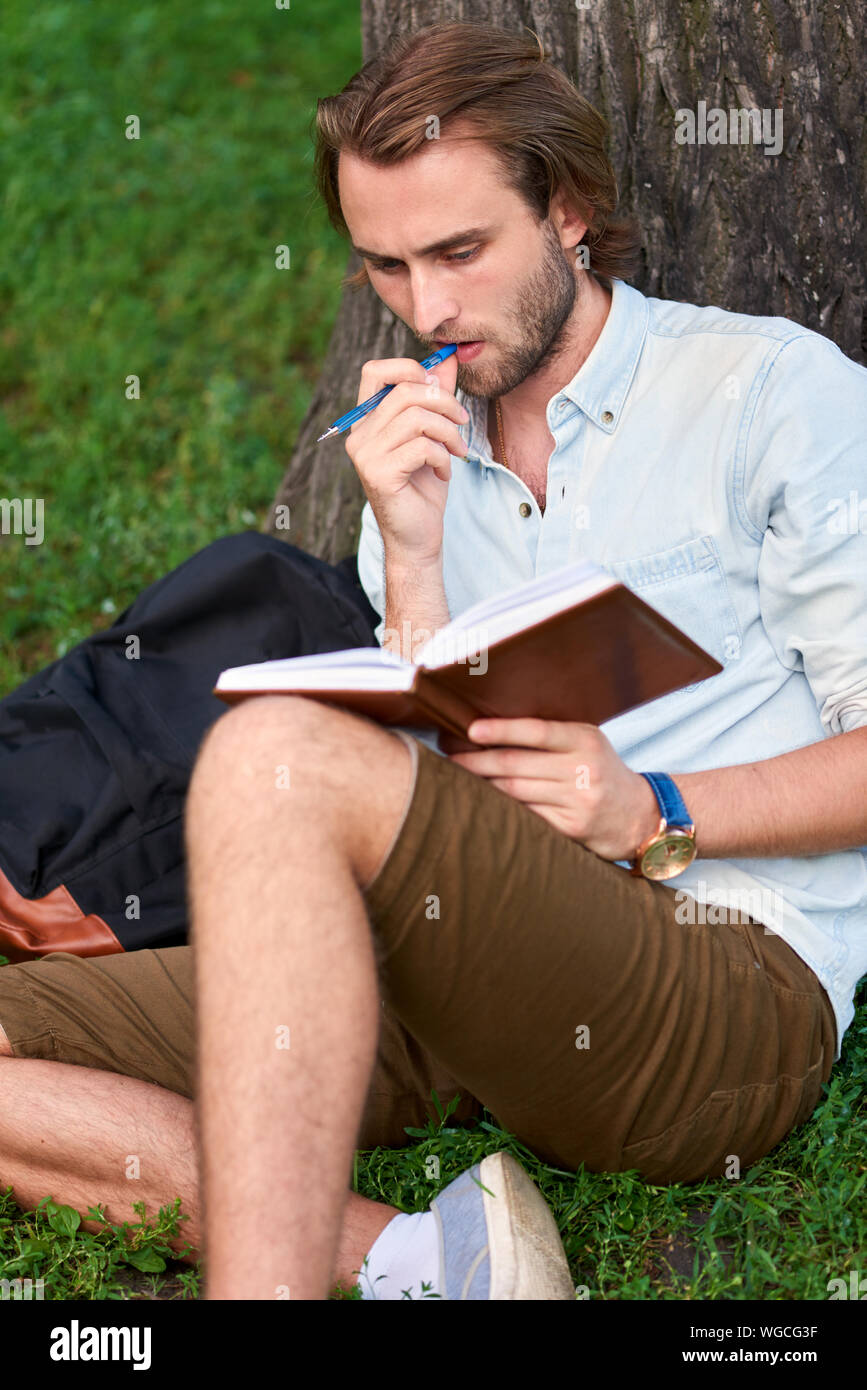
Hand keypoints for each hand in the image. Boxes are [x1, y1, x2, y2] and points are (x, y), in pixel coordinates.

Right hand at [344, 351, 468, 563]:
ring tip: (457, 451)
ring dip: (448, 432)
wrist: (417, 538)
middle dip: (445, 402)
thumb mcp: (434, 436)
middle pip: (406, 391)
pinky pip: (421, 447)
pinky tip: (444, 474)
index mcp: (367, 421)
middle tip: (462, 424)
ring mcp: (366, 455)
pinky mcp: (379, 474)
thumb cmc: (424, 488)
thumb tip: (447, 358)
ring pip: (417, 418)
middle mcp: (360, 435)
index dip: (409, 368)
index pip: (375, 371)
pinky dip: (442, 457)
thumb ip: (436, 397)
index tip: (438, 386)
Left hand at [443, 717, 661, 861]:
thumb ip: (552, 736)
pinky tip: (482, 804)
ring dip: (482, 786)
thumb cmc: (601, 771)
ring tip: (457, 779)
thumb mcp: (588, 744)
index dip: (502, 729)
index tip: (471, 729)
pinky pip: (526, 816)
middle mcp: (584, 770)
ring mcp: (578, 802)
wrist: (640, 815)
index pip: (537, 731)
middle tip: (450, 758)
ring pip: (515, 792)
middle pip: (517, 764)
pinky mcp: (572, 829)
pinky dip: (501, 809)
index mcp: (586, 740)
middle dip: (477, 761)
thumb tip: (491, 729)